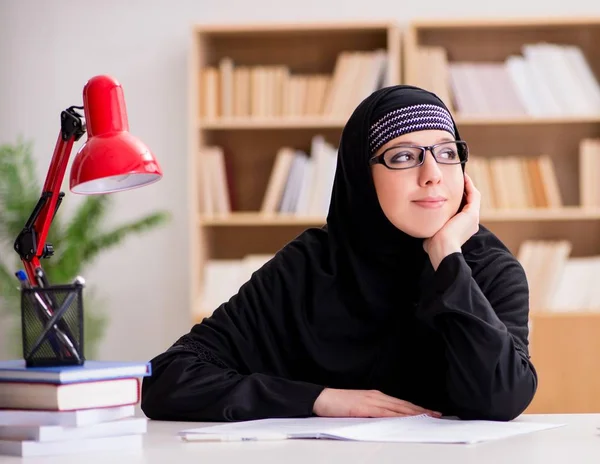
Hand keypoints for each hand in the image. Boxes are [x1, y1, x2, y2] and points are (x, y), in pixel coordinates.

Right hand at [312, 388, 441, 417]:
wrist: (321, 399)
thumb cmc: (337, 405)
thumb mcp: (359, 409)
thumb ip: (372, 414)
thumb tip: (386, 423)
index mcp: (375, 397)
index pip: (400, 404)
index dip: (416, 408)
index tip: (429, 412)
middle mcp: (376, 397)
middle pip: (403, 405)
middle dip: (421, 410)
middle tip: (437, 414)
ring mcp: (371, 401)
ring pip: (398, 408)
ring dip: (414, 413)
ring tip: (428, 417)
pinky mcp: (364, 407)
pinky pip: (385, 413)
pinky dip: (398, 415)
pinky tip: (407, 418)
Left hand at [423, 173, 480, 269]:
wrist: (442, 250)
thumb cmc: (434, 246)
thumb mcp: (433, 233)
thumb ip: (432, 227)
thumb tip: (425, 225)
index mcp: (462, 228)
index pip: (461, 209)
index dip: (457, 198)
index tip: (448, 188)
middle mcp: (471, 223)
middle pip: (468, 202)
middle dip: (463, 190)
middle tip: (455, 178)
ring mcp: (473, 218)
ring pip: (473, 197)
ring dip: (468, 185)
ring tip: (461, 175)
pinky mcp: (472, 214)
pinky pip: (474, 195)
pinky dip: (470, 185)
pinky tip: (463, 177)